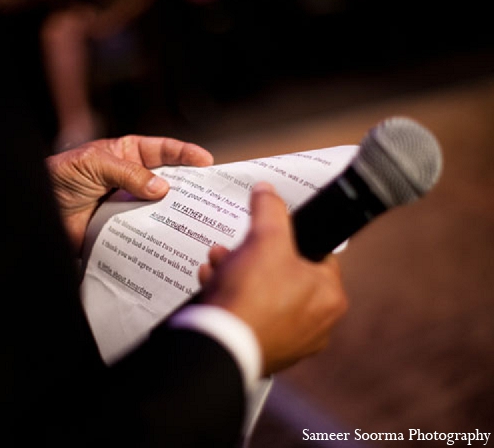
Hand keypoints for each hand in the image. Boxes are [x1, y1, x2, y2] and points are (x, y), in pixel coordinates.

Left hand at [46, 135, 213, 251]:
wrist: (39, 210)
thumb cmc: (61, 176)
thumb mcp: (95, 164)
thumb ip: (128, 173)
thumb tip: (162, 187)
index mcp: (127, 156)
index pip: (161, 151)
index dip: (184, 154)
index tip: (206, 160)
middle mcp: (131, 180)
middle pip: (166, 180)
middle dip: (188, 186)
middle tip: (209, 194)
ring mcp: (128, 204)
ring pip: (158, 207)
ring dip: (174, 213)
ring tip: (195, 219)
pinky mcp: (121, 228)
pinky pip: (143, 231)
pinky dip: (156, 235)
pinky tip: (170, 239)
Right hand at [198, 182, 347, 375]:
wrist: (220, 345)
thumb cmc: (252, 296)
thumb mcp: (264, 239)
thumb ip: (269, 210)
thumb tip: (268, 191)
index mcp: (330, 297)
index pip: (316, 255)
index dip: (287, 239)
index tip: (266, 235)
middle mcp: (318, 324)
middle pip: (285, 276)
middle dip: (253, 257)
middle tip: (234, 250)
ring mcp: (292, 343)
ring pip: (267, 298)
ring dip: (241, 277)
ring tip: (218, 265)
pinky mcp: (268, 353)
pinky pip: (254, 319)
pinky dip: (236, 302)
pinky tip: (215, 289)